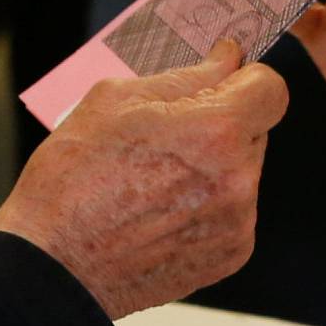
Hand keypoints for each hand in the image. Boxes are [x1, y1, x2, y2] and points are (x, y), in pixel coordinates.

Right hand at [0, 42, 287, 317]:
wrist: (55, 266)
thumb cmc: (72, 182)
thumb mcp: (115, 102)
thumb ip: (185, 76)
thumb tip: (227, 59)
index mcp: (215, 133)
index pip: (270, 89)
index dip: (247, 80)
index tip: (225, 83)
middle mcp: (238, 180)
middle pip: (256, 132)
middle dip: (222, 126)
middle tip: (167, 140)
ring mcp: (238, 222)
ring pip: (243, 173)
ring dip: (215, 169)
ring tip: (156, 183)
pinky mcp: (232, 254)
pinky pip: (234, 212)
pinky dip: (208, 207)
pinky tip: (163, 214)